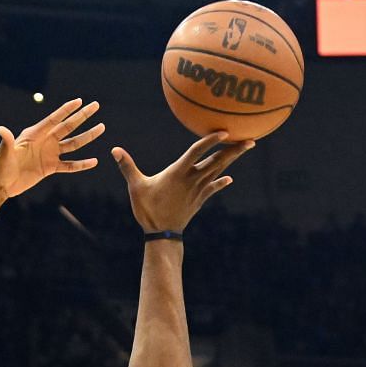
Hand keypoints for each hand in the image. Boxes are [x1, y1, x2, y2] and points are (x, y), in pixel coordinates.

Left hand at [0, 98, 104, 196]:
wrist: (1, 185)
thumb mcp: (3, 154)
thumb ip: (6, 142)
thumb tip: (1, 129)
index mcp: (34, 134)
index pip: (54, 119)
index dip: (66, 110)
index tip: (79, 101)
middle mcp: (44, 141)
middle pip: (68, 126)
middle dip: (82, 116)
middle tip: (96, 105)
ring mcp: (49, 154)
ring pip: (73, 143)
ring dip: (87, 136)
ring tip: (101, 127)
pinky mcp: (50, 167)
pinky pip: (70, 165)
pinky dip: (81, 164)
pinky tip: (94, 161)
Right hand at [111, 133, 253, 233]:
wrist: (162, 235)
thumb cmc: (147, 209)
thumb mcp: (135, 186)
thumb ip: (127, 166)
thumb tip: (114, 149)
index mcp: (178, 173)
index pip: (197, 152)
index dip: (210, 141)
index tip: (224, 132)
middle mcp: (192, 179)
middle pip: (217, 161)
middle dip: (234, 150)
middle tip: (251, 139)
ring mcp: (198, 190)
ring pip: (219, 171)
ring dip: (233, 159)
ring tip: (247, 147)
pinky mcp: (199, 200)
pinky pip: (213, 188)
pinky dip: (221, 182)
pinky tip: (230, 178)